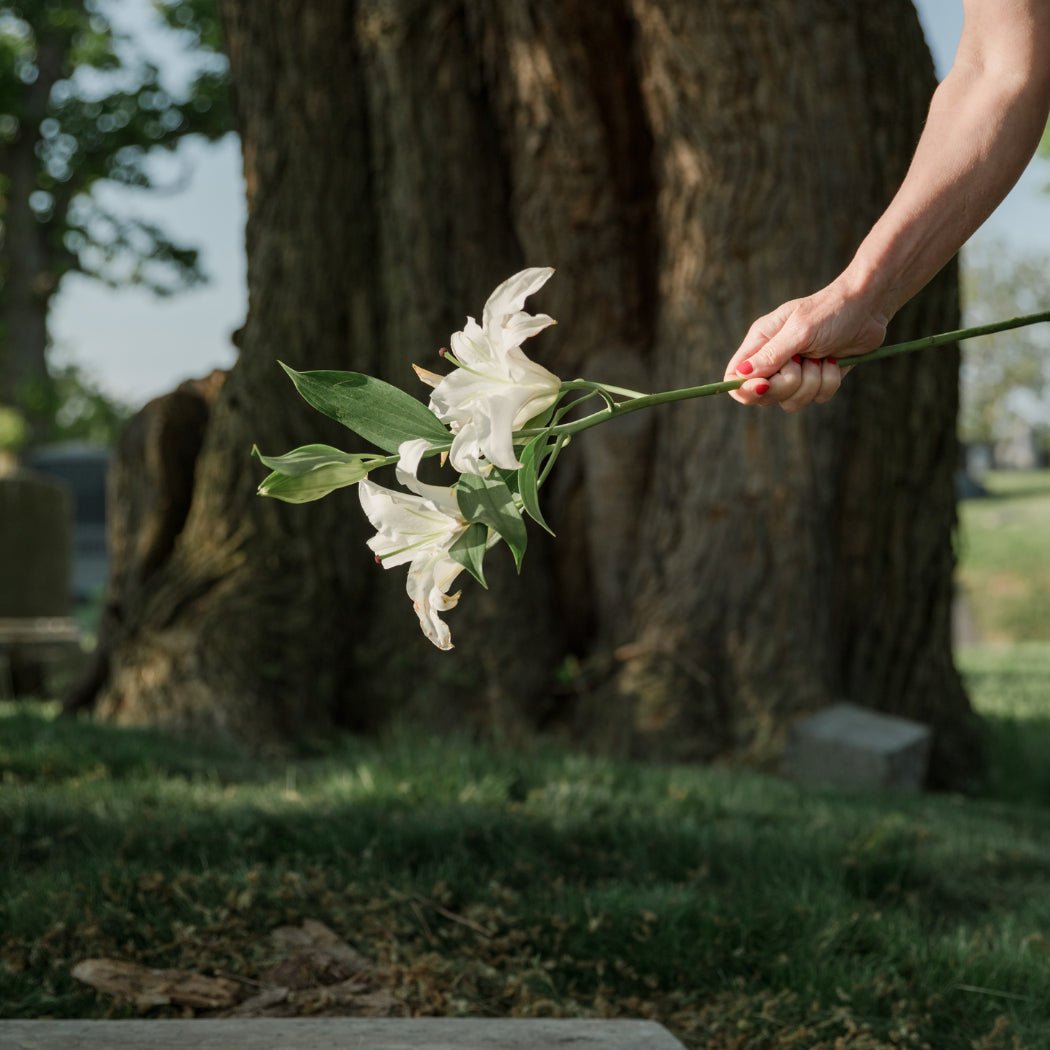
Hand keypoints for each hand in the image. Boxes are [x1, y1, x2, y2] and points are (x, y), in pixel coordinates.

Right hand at [725, 285, 888, 410]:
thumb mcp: (799, 330)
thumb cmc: (831, 310)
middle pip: (763, 396)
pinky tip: (835, 361)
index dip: (744, 389)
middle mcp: (774, 360)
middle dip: (786, 385)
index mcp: (761, 342)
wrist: (869, 307)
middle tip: (802, 362)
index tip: (764, 385)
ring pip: (791, 402)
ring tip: (822, 358)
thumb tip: (740, 375)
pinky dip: (829, 382)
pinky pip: (816, 399)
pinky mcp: (818, 380)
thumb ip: (771, 355)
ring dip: (812, 382)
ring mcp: (796, 372)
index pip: (734, 376)